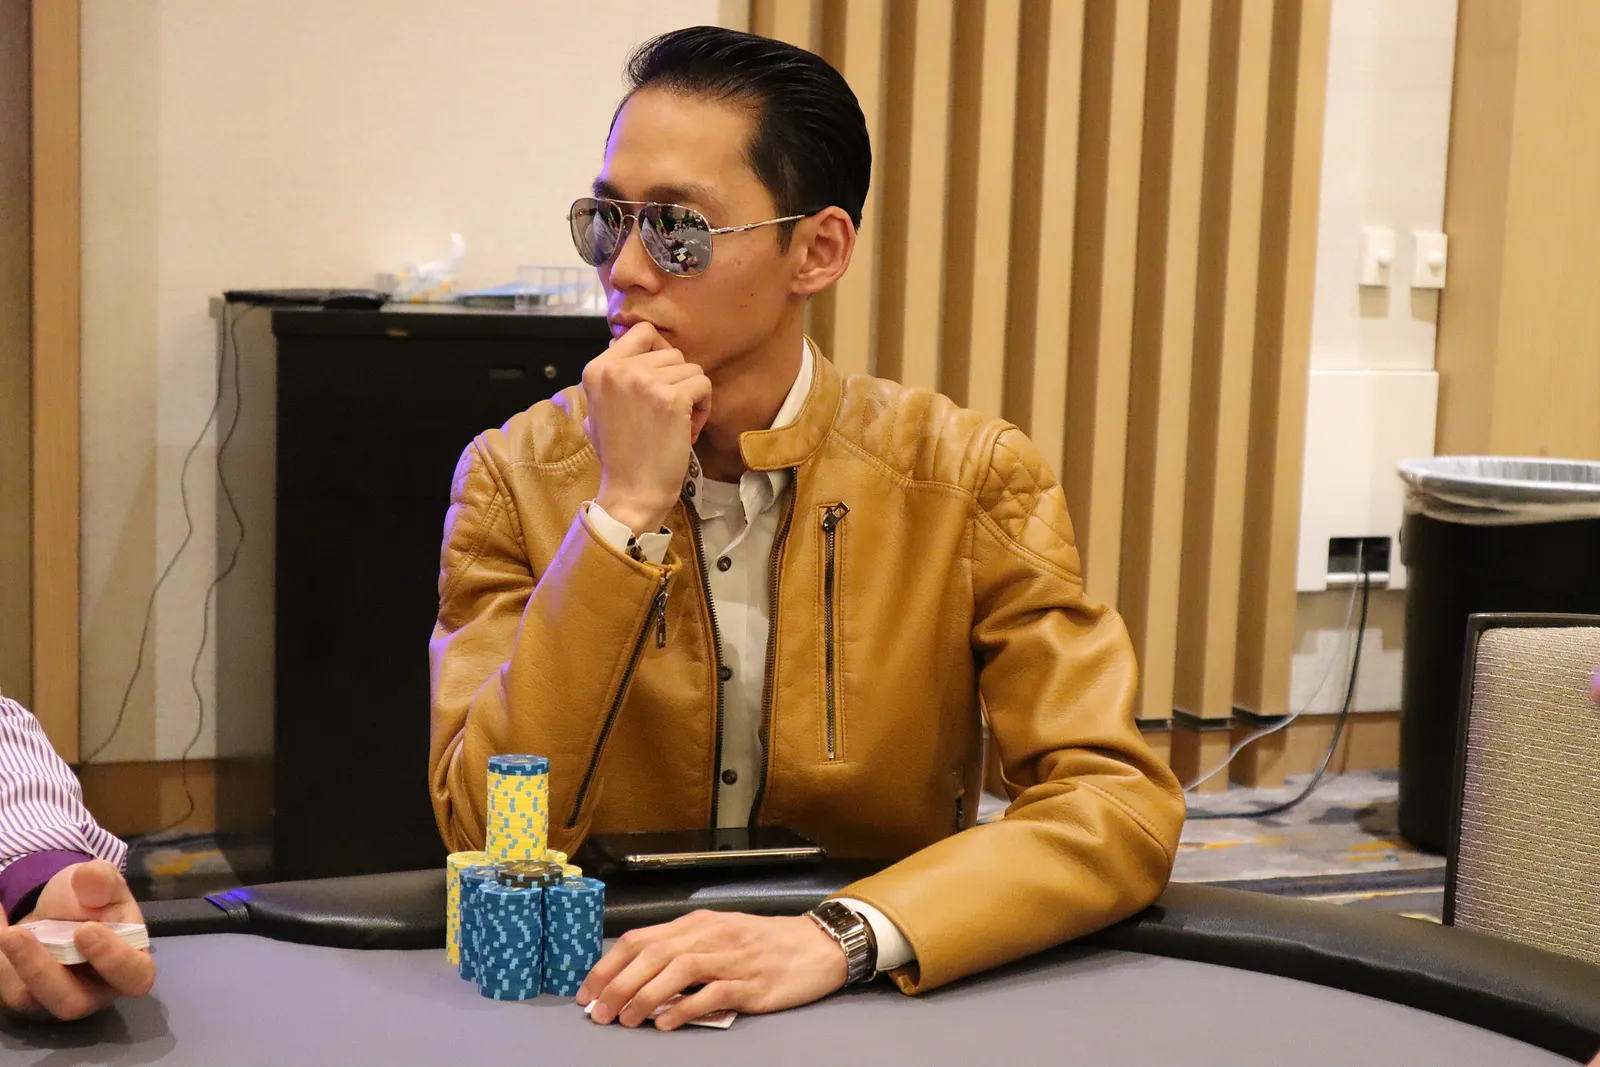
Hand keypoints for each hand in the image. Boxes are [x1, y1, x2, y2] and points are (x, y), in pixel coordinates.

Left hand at [0, 860, 154, 1019]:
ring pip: (31, 998)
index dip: (112, 960)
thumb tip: (91, 878)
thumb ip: (102, 879)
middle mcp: (94, 990)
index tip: (85, 930)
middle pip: (72, 1002)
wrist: (62, 908)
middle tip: (19, 935)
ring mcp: (53, 997)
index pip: (133, 976)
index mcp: (129, 965)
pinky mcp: (22, 994)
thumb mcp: (102, 881)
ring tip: (6, 932)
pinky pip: (6, 984)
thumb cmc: (93, 900)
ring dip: (16, 965)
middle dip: (42, 971)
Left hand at [578, 910, 846, 1030]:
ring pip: (678, 970)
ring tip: (625, 1020)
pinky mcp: (751, 984)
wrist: (816, 946)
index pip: (641, 939)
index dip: (609, 965)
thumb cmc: (764, 944)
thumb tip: (638, 975)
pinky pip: (712, 994)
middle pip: (653, 954)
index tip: (588, 991)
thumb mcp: (718, 935)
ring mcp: (731, 958)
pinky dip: (685, 1008)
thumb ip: (682, 950)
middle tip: (598, 1013)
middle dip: (618, 984)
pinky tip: (666, 1023)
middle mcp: (710, 936)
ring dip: (645, 996)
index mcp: (697, 924)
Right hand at [582, 322, 712, 533]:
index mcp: (598, 368)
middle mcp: (618, 369)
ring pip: (690, 368)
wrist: (631, 491)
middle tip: (668, 412)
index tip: (658, 381)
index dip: (658, 354)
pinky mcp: (671, 398)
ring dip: (691, 395)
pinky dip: (703, 406)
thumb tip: (621, 344)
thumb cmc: (619, 455)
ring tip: (677, 422)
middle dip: (676, 380)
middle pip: (671, 352)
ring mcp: (645, 382)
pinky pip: (703, 384)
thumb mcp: (597, 409)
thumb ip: (611, 378)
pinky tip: (688, 428)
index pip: (642, 332)